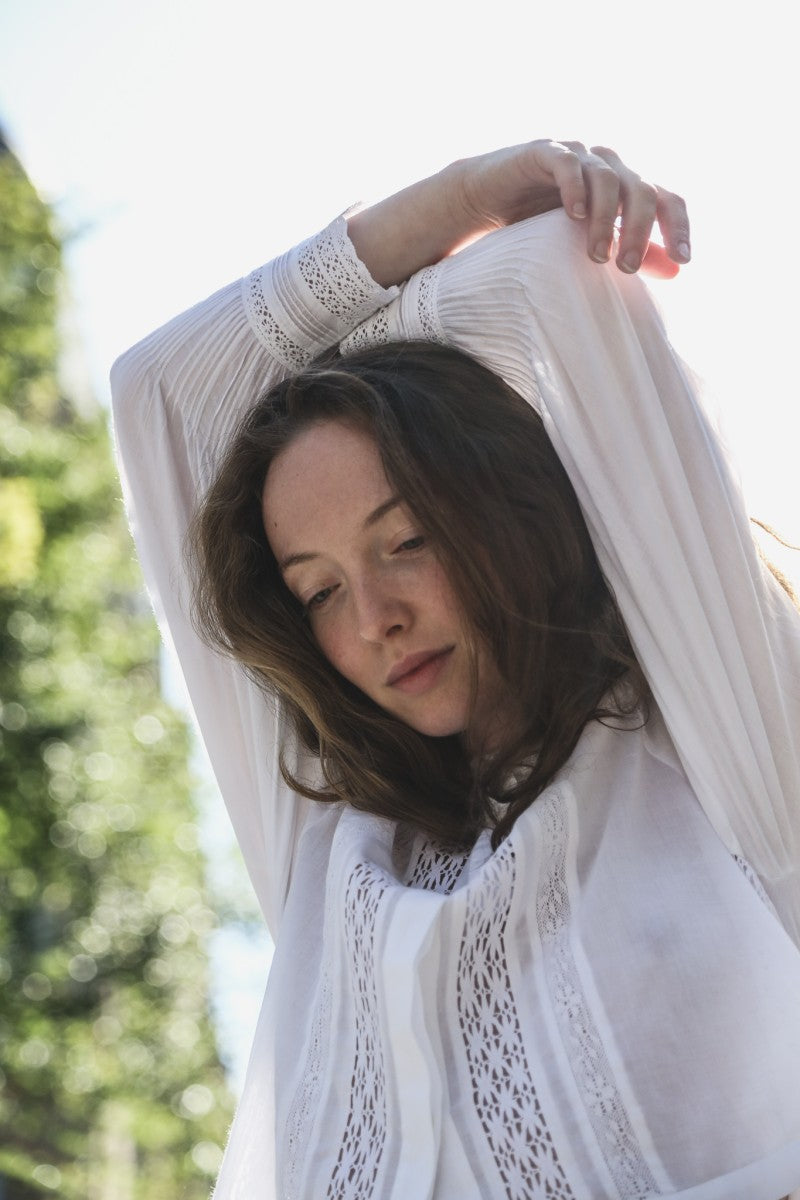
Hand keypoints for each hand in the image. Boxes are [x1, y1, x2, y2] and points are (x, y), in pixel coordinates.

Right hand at [450, 139, 689, 278]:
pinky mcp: (543, 152)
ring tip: (597, 256)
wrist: (486, 201)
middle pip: (641, 189)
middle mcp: (607, 165)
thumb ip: (631, 250)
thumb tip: (675, 271)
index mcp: (625, 185)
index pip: (665, 198)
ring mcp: (577, 155)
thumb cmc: (540, 223)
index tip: (683, 260)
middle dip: (638, 230)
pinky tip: (573, 216)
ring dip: (605, 220)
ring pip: (607, 179)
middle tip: (627, 268)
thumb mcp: (590, 241)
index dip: (678, 226)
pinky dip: (574, 188)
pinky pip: (567, 164)